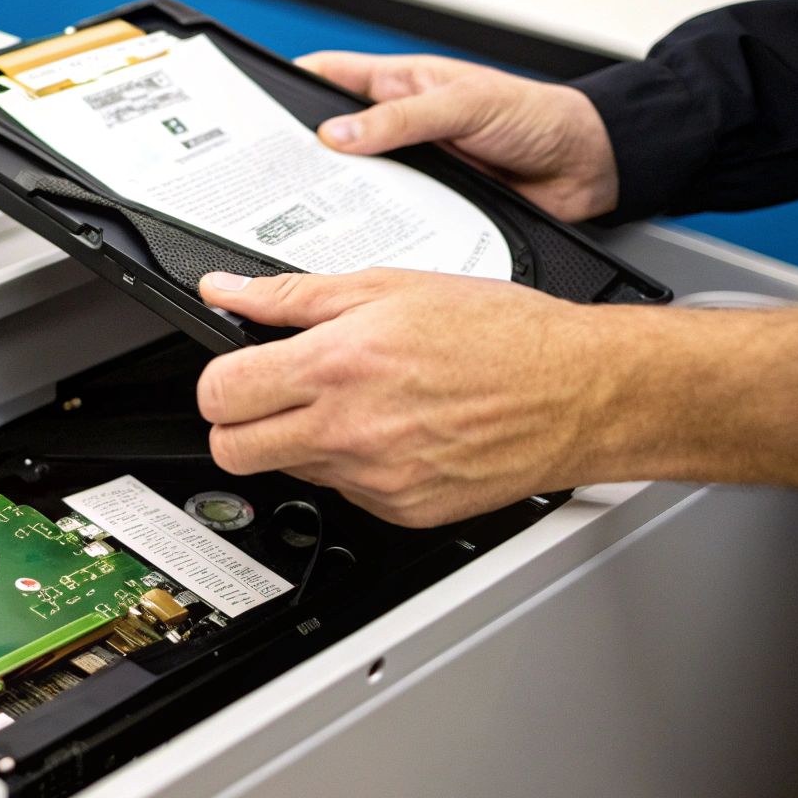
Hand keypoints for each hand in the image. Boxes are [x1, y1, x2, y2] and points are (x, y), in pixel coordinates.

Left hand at [196, 268, 623, 526]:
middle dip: (238, 423)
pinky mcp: (402, 510)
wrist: (579, 392)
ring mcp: (376, 478)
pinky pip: (344, 493)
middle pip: (232, 451)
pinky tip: (392, 430)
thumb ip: (291, 296)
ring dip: (302, 440)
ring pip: (289, 471)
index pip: (219, 396)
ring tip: (355, 402)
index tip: (234, 373)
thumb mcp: (388, 288)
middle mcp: (350, 430)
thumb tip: (227, 291)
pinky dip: (353, 465)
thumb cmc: (500, 333)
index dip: (218, 382)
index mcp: (337, 366)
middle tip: (271, 397)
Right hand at [297, 51, 618, 221]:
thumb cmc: (538, 116)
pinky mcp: (427, 207)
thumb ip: (401, 120)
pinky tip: (353, 241)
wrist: (589, 168)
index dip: (286, 89)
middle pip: (328, 139)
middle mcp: (396, 127)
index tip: (252, 113)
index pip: (325, 77)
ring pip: (353, 183)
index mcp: (398, 83)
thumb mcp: (464, 105)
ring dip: (334, 197)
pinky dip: (370, 229)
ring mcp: (410, 168)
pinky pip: (386, 217)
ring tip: (300, 213)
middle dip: (298, 154)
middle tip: (266, 176)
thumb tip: (337, 133)